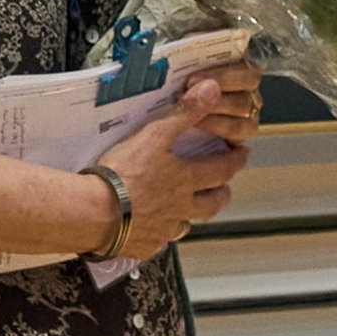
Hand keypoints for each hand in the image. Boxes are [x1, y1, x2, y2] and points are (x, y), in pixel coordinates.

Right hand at [104, 100, 251, 258]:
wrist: (95, 212)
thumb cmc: (122, 175)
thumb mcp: (155, 135)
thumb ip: (184, 113)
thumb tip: (211, 91)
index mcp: (185, 180)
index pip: (222, 169)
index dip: (235, 160)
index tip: (241, 155)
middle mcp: (180, 207)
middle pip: (211, 204)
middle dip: (221, 194)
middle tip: (224, 188)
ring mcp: (162, 229)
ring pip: (185, 225)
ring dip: (190, 216)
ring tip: (188, 211)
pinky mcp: (142, 244)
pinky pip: (157, 241)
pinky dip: (158, 235)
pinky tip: (153, 230)